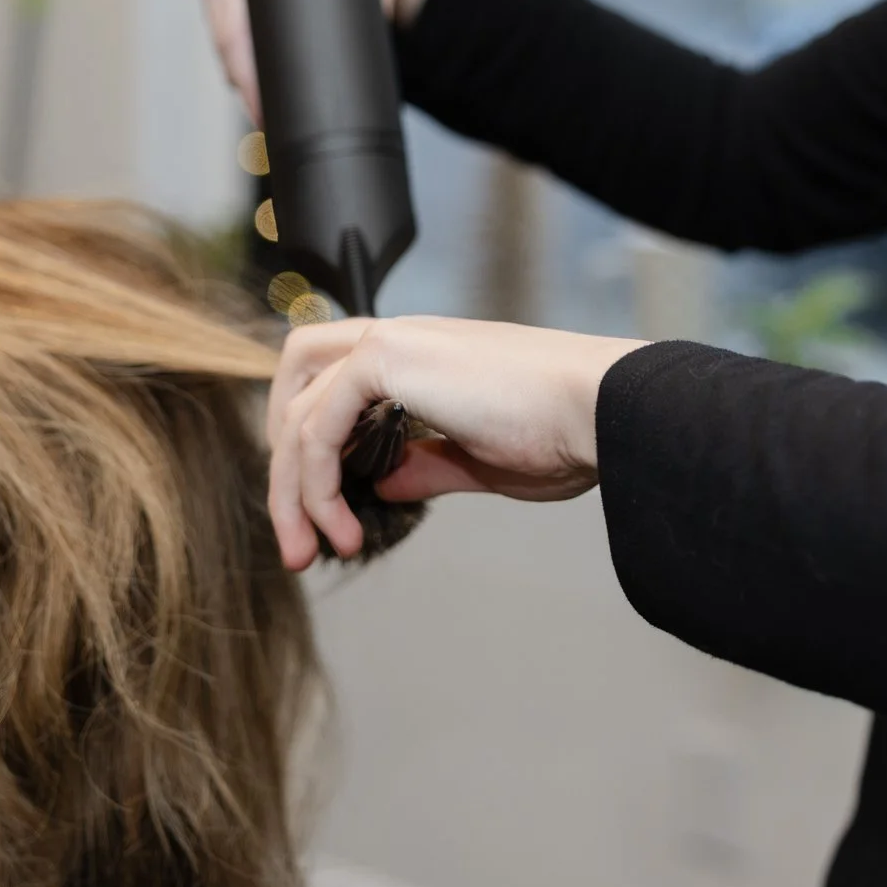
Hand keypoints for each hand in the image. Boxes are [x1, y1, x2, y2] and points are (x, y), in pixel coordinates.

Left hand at [266, 315, 644, 566]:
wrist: (603, 407)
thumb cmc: (566, 432)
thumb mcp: (482, 461)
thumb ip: (427, 465)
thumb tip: (384, 483)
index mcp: (425, 358)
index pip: (337, 382)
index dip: (316, 447)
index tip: (326, 518)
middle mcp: (402, 339)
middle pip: (298, 379)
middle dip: (284, 461)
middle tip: (297, 536)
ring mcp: (394, 341)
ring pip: (300, 408)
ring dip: (294, 488)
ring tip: (315, 547)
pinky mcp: (390, 356)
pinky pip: (319, 424)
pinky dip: (317, 481)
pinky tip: (345, 524)